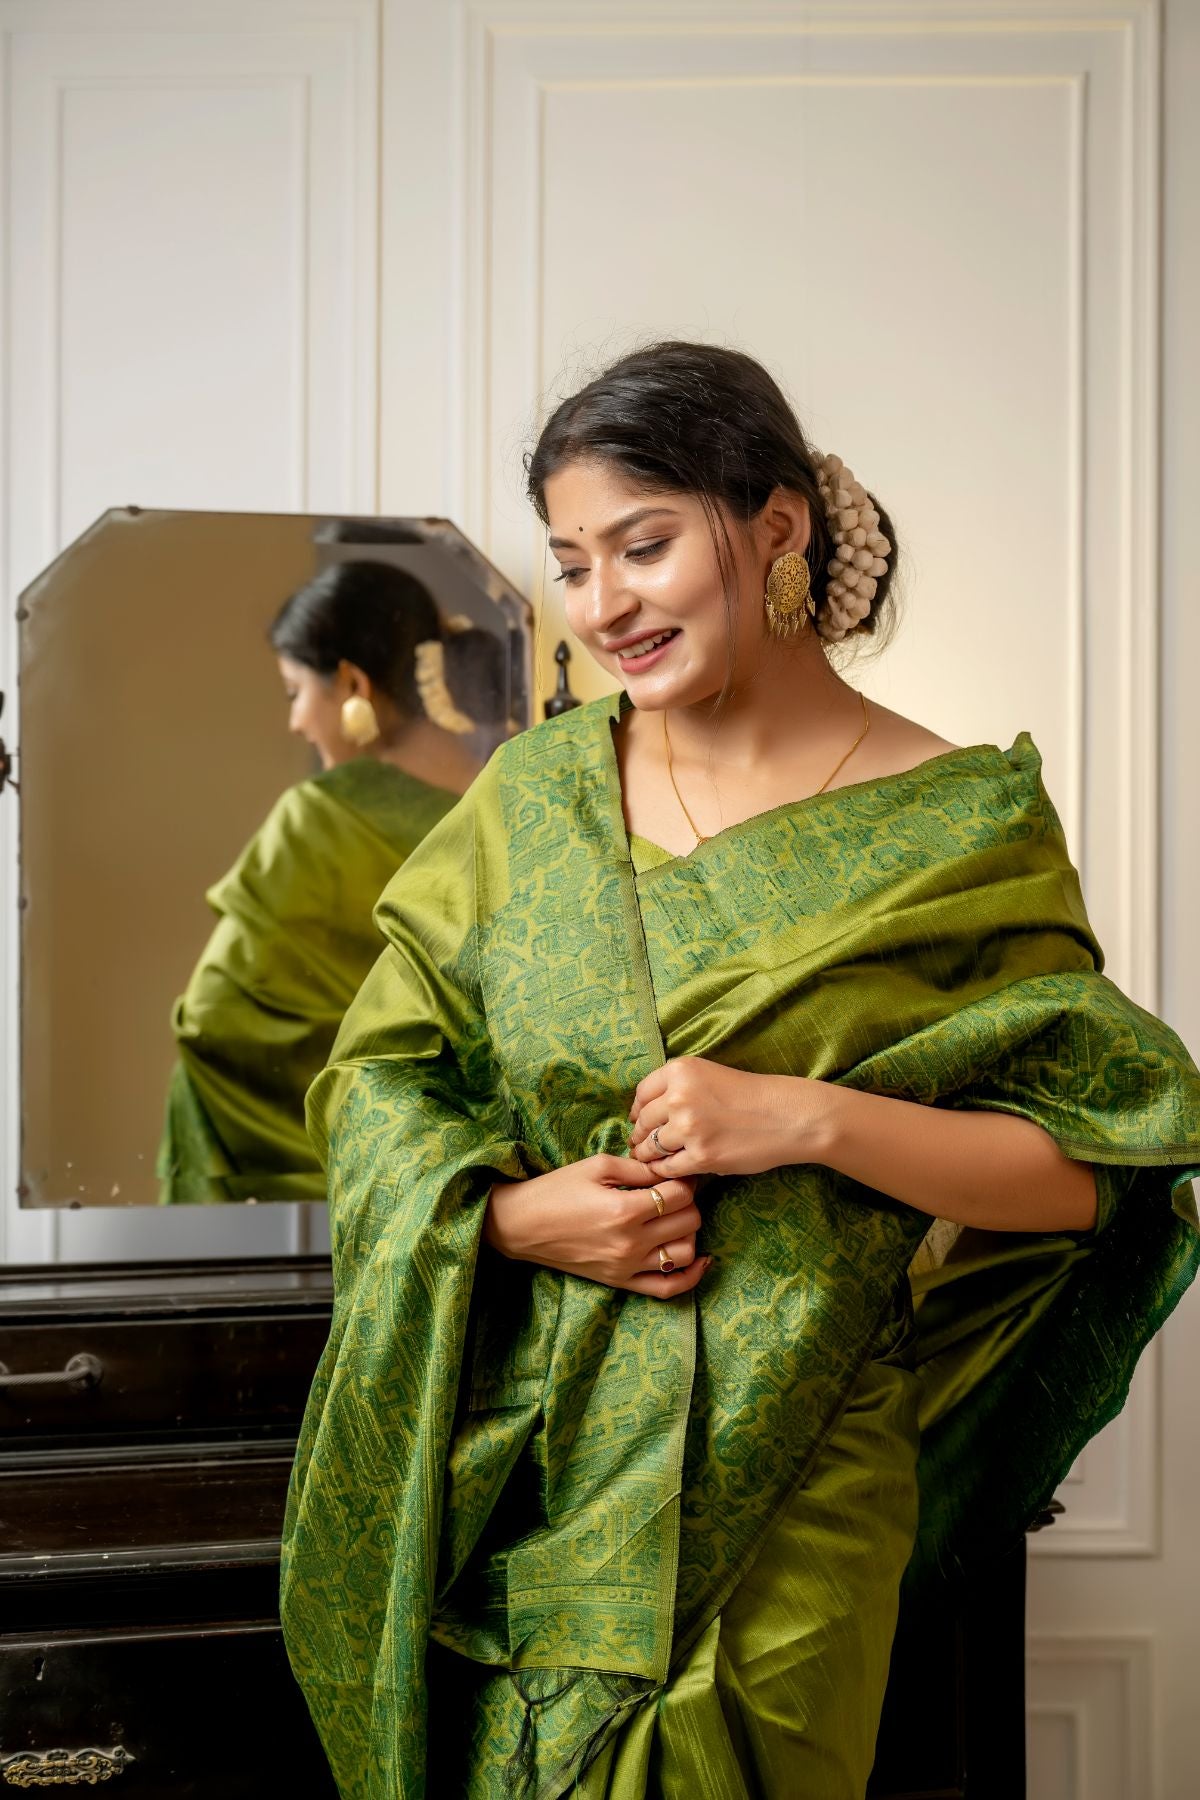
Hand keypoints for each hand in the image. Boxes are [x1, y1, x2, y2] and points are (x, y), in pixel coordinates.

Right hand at [484, 1155, 709, 1296]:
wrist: (522, 1225)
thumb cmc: (557, 1189)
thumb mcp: (597, 1166)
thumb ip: (638, 1169)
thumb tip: (670, 1170)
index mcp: (625, 1209)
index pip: (680, 1195)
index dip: (685, 1180)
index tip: (677, 1174)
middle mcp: (630, 1242)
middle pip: (689, 1222)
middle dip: (689, 1203)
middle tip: (676, 1194)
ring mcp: (627, 1266)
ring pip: (685, 1254)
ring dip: (689, 1233)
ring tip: (675, 1219)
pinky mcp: (621, 1281)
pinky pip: (667, 1289)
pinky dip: (690, 1277)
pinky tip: (700, 1260)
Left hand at [629, 1057, 826, 1178]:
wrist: (787, 1116)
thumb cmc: (751, 1096)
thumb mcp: (709, 1075)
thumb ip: (677, 1087)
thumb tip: (644, 1114)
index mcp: (681, 1071)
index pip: (641, 1094)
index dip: (638, 1111)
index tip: (640, 1121)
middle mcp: (680, 1096)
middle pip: (643, 1122)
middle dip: (640, 1136)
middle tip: (641, 1145)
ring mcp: (689, 1128)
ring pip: (650, 1148)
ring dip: (648, 1156)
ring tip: (652, 1160)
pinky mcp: (701, 1156)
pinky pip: (668, 1168)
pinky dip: (665, 1171)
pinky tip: (671, 1170)